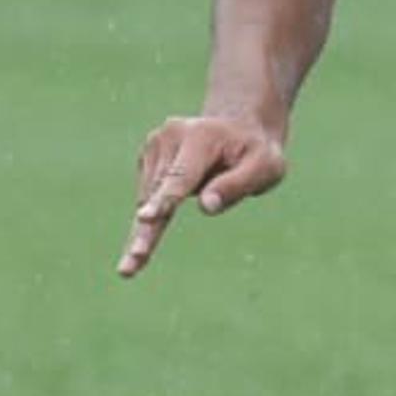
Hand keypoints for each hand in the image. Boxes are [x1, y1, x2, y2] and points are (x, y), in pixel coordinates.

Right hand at [120, 112, 288, 276]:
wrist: (237, 128)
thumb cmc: (256, 152)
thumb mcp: (265, 167)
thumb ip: (238, 185)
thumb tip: (208, 207)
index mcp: (201, 136)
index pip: (181, 176)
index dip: (164, 200)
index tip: (146, 217)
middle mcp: (171, 136)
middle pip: (158, 193)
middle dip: (146, 230)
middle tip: (129, 267)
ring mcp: (155, 145)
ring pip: (148, 200)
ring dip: (144, 231)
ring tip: (133, 262)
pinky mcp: (148, 159)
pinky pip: (147, 197)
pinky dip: (150, 217)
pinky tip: (162, 212)